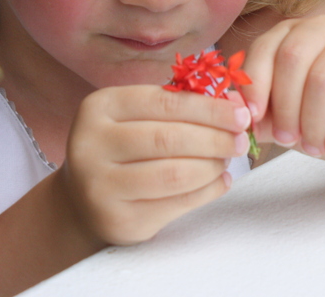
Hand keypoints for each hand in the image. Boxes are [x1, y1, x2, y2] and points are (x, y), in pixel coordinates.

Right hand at [61, 85, 250, 245]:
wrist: (84, 199)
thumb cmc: (122, 147)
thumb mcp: (137, 116)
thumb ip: (179, 105)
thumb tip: (234, 102)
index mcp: (100, 107)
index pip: (166, 103)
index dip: (209, 108)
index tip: (240, 113)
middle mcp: (92, 145)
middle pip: (170, 139)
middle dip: (216, 138)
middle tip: (240, 139)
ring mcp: (101, 186)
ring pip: (176, 174)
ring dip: (213, 166)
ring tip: (227, 160)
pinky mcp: (119, 220)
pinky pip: (178, 204)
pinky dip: (208, 191)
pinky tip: (220, 181)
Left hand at [240, 15, 324, 170]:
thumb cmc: (322, 118)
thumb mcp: (282, 114)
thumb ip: (258, 110)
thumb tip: (234, 109)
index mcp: (296, 30)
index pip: (265, 47)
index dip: (254, 86)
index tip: (252, 120)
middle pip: (293, 58)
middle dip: (284, 108)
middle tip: (286, 140)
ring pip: (322, 81)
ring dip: (312, 126)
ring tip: (314, 149)